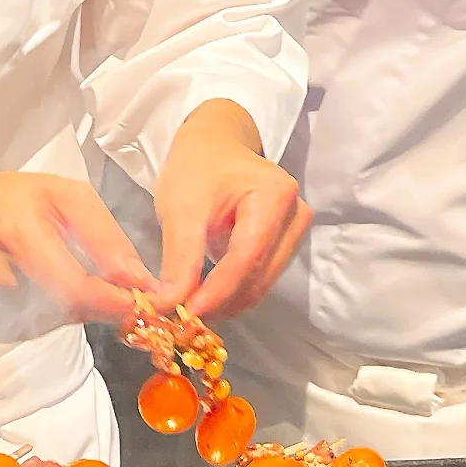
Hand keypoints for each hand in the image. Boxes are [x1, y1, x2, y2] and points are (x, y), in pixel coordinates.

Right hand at [0, 171, 157, 322]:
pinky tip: (58, 289)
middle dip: (103, 303)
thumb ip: (105, 236)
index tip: (142, 297)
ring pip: (57, 322)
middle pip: (67, 309)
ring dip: (84, 308)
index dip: (113, 300)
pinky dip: (61, 312)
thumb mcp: (67, 195)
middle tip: (121, 288)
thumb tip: (139, 279)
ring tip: (84, 277)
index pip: (73, 286)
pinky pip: (41, 328)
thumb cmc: (15, 198)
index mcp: (18, 230)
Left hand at [152, 100, 310, 320]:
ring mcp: (295, 231)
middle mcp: (296, 216)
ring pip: (261, 284)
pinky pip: (261, 279)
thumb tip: (169, 306)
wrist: (215, 147)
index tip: (184, 314)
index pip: (247, 257)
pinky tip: (206, 295)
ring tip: (188, 307)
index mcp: (275, 196)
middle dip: (220, 302)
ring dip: (226, 302)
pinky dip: (233, 293)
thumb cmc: (197, 168)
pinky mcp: (286, 244)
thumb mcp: (180, 207)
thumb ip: (179, 258)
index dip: (217, 291)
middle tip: (180, 319)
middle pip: (259, 276)